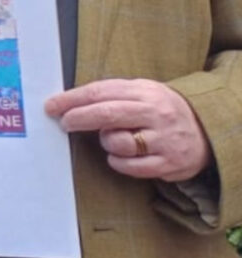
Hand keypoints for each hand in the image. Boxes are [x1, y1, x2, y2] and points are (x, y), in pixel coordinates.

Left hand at [45, 78, 210, 181]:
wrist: (206, 131)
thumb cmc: (160, 110)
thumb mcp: (142, 92)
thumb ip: (111, 94)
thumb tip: (69, 102)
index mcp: (146, 92)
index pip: (102, 92)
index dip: (72, 99)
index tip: (52, 106)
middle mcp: (156, 114)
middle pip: (108, 114)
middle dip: (79, 118)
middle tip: (63, 122)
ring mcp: (164, 140)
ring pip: (118, 142)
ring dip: (106, 142)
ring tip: (112, 139)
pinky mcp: (168, 163)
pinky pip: (130, 166)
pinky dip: (118, 162)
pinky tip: (121, 156)